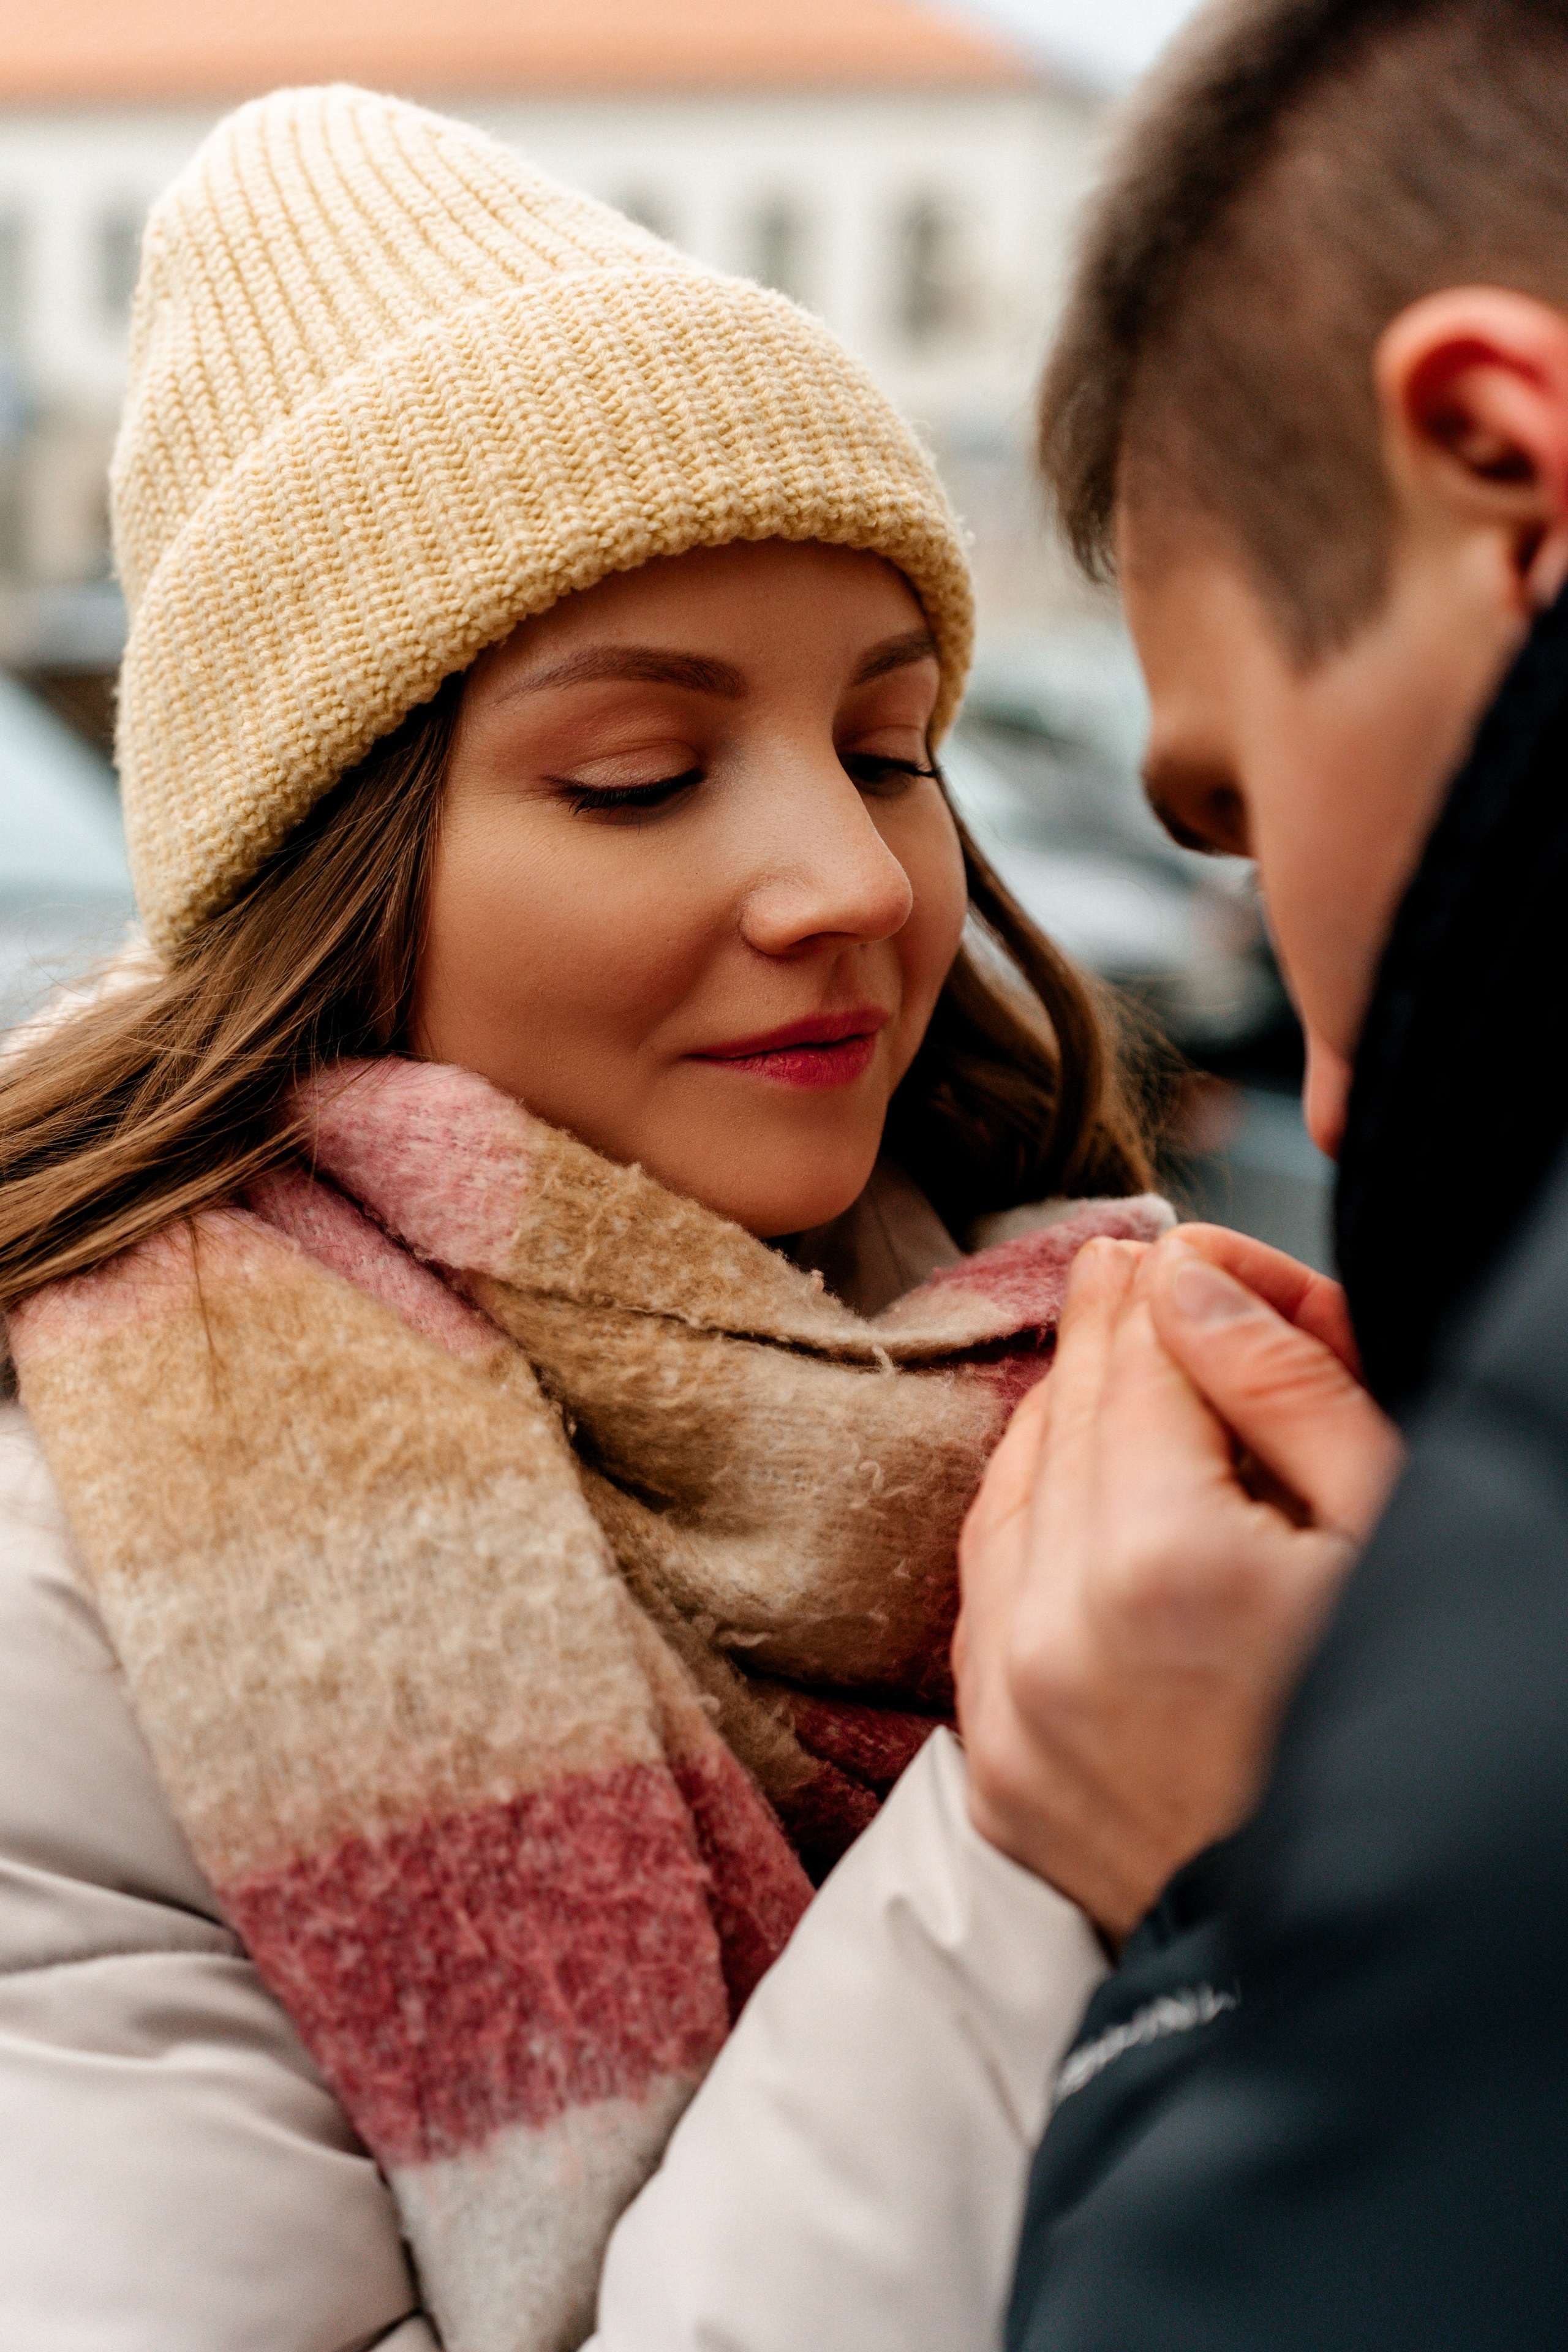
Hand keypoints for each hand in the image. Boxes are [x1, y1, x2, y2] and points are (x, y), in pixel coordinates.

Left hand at [953, 1228, 1403, 1939]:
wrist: (1344, 1947)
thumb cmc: (1393, 1733)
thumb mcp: (1382, 1538)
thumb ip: (1282, 1390)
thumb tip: (1181, 1277)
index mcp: (1162, 1562)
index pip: (1132, 1361)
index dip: (1156, 1289)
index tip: (1162, 1247)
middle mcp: (1055, 1631)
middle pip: (1063, 1418)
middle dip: (1105, 1339)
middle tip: (1130, 1276)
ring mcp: (1008, 1709)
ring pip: (1005, 1496)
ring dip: (1056, 1426)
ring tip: (1110, 1379)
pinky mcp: (991, 1768)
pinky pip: (983, 1596)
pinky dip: (1025, 1528)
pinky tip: (1073, 1494)